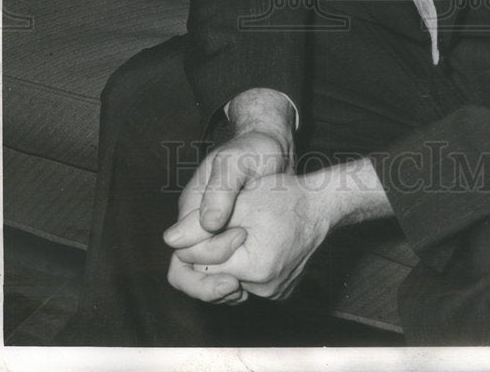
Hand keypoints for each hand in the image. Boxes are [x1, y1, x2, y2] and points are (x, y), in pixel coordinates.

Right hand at [162, 88, 294, 303]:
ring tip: (243, 291)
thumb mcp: (237, 161)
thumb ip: (221, 190)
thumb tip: (207, 225)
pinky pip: (221, 271)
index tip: (242, 238)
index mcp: (192, 207)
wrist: (273, 148)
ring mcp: (213, 233)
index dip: (208, 255)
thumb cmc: (254, 150)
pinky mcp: (230, 239)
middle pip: (185, 269)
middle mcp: (197, 224)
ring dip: (218, 288)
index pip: (182, 248)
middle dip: (205, 285)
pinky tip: (250, 285)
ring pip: (202, 275)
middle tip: (236, 288)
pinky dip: (232, 280)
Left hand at [164, 158, 392, 304]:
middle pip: (213, 278)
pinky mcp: (278, 292)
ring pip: (228, 282)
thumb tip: (169, 240)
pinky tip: (248, 244)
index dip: (197, 240)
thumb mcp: (239, 201)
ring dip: (223, 260)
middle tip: (218, 228)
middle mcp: (266, 289)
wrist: (320, 205)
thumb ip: (201, 224)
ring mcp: (274, 293)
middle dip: (208, 253)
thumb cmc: (282, 195)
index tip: (210, 220)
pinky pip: (246, 284)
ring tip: (236, 232)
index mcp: (255, 267)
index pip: (201, 264)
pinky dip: (241, 266)